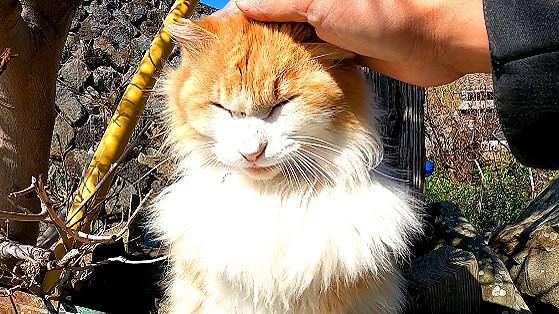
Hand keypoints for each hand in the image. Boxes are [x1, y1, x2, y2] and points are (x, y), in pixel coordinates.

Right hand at [214, 0, 490, 86]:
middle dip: (251, 44)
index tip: (212, 36)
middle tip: (226, 68)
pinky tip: (280, 86)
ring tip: (246, 83)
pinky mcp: (346, 50)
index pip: (261, 2)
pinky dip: (297, 73)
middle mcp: (318, 3)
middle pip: (273, 22)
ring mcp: (333, 26)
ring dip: (273, 62)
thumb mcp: (320, 1)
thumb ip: (276, 2)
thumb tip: (238, 5)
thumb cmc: (387, 11)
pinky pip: (313, 60)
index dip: (236, 17)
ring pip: (292, 44)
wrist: (439, 38)